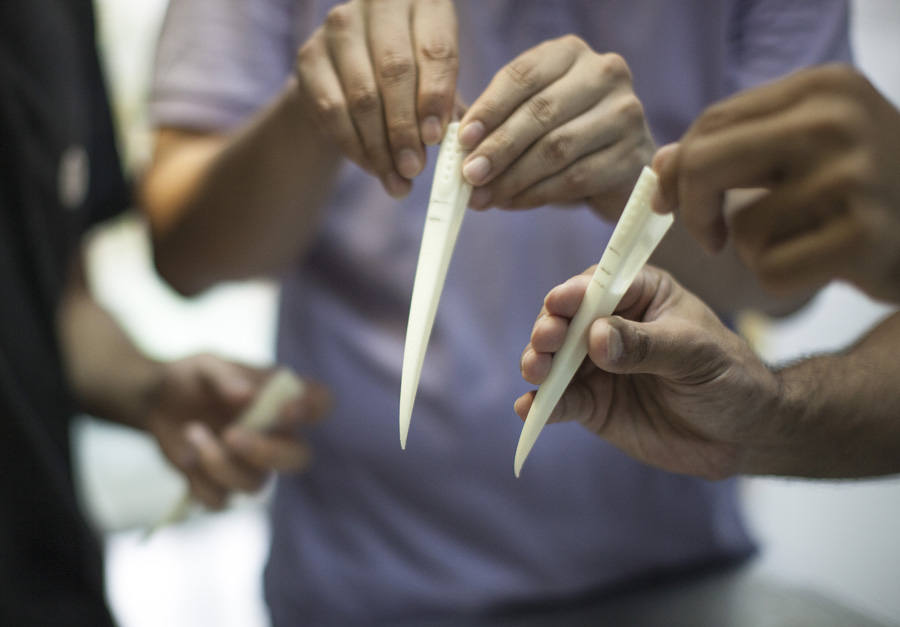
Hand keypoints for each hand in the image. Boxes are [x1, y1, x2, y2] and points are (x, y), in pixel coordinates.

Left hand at [145, 355, 330, 507]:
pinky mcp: (225, 487)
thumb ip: (225, 376)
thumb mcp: (203, 366)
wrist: (156, 403)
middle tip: (231, 435)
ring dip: (218, 463)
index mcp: (282, 399)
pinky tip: (185, 455)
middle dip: (266, 452)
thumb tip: (246, 396)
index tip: (284, 410)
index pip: (320, 403)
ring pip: (256, 485)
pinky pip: (220, 500)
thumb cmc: (191, 379)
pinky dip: (197, 480)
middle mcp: (276, 435)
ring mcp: (253, 466)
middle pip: (299, 458)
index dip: (312, 409)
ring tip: (190, 432)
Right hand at [294, 0, 459, 197]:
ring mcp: (339, 27)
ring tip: (398, 181)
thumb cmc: (411, 78)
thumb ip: (449, 107)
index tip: (437, 140)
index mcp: (424, 2)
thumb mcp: (437, 82)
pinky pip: (332, 110)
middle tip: (415, 170)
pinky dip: (354, 146)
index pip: (435, 50)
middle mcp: (380, 5)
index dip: (436, 97)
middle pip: (395, 72)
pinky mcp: (309, 56)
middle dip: (406, 130)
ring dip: (380, 147)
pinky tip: (372, 168)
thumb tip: (459, 142)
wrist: (351, 71)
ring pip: (362, 96)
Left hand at [458, 35, 654, 217]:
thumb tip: (455, 145)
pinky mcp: (632, 154)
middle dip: (498, 148)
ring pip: (557, 148)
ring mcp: (625, 112)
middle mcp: (604, 73)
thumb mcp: (527, 116)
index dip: (489, 110)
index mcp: (569, 53)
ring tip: (484, 196)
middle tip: (469, 175)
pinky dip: (537, 194)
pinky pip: (576, 178)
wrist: (616, 166)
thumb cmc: (561, 135)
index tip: (461, 141)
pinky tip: (512, 203)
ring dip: (513, 177)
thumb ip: (494, 122)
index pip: (522, 76)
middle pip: (540, 112)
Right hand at [516, 265, 778, 479]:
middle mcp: (610, 326)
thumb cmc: (731, 377)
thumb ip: (646, 345)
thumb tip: (595, 337)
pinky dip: (542, 404)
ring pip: (555, 359)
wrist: (743, 435)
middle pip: (566, 320)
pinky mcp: (593, 404)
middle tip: (545, 342)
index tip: (559, 304)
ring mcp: (597, 366)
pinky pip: (562, 402)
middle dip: (549, 328)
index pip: (599, 286)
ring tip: (535, 371)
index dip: (575, 293)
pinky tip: (528, 408)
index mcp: (640, 295)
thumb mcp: (695, 354)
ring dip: (538, 363)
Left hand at [653, 64, 899, 302]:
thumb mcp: (806, 144)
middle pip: (706, 163)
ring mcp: (854, 177)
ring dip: (754, 249)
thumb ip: (735, 145)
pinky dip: (780, 279)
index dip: (678, 168)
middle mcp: (838, 121)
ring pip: (742, 227)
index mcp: (823, 86)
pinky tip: (819, 264)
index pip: (712, 122)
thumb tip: (660, 163)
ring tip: (801, 239)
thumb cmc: (861, 187)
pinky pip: (770, 270)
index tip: (671, 198)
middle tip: (708, 236)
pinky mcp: (863, 236)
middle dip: (691, 208)